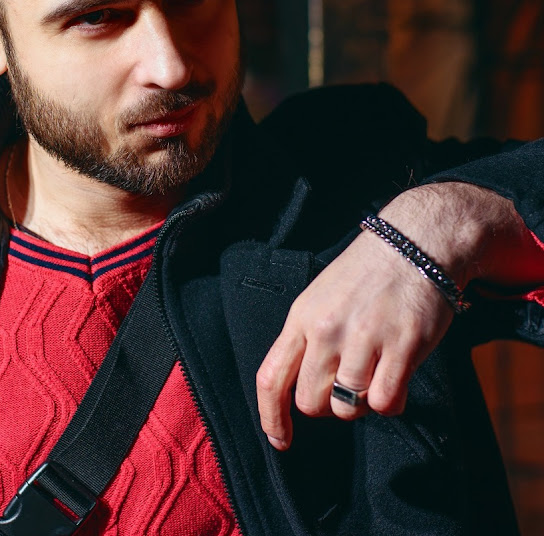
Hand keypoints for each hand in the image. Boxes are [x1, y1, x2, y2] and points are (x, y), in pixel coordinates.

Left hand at [255, 182, 535, 449]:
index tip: (279, 439)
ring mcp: (365, 338)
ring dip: (360, 402)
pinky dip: (390, 401)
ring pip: (348, 408)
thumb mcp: (319, 298)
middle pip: (311, 403)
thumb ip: (305, 339)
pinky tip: (395, 375)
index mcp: (300, 317)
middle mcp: (327, 330)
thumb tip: (297, 389)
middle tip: (345, 382)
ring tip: (373, 372)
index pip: (271, 378)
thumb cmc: (364, 275)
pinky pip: (386, 402)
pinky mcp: (403, 346)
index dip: (270, 417)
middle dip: (326, 404)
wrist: (414, 244)